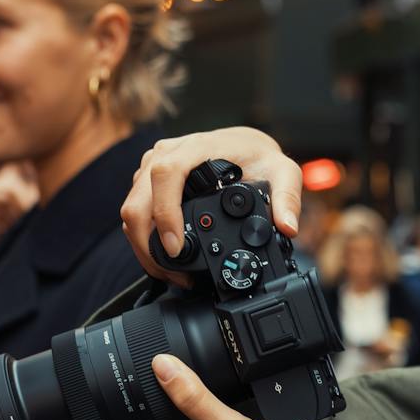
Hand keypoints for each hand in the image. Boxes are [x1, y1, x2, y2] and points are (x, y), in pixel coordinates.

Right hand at [118, 128, 304, 287]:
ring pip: (131, 209)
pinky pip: (136, 212)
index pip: (166, 175)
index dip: (165, 212)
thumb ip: (287, 197)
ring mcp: (152, 166)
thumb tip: (286, 226)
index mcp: (195, 148)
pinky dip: (144, 239)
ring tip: (171, 273)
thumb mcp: (282, 171)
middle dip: (148, 244)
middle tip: (174, 274)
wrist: (245, 145)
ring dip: (143, 247)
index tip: (176, 247)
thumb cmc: (258, 156)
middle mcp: (166, 154)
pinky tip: (163, 260)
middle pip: (138, 200)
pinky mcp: (147, 181)